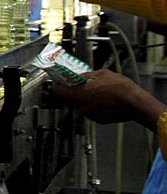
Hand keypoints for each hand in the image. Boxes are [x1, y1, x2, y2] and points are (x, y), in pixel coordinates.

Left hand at [51, 69, 165, 129]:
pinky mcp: (97, 119)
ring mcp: (89, 114)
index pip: (57, 91)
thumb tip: (79, 76)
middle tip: (78, 82)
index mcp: (78, 94)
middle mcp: (81, 107)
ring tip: (96, 89)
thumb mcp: (101, 74)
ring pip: (80, 104)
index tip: (59, 80)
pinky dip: (93, 104)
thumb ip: (86, 75)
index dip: (57, 84)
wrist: (136, 104)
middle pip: (68, 98)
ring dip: (84, 97)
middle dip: (71, 90)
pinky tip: (103, 98)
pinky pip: (90, 110)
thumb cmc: (121, 89)